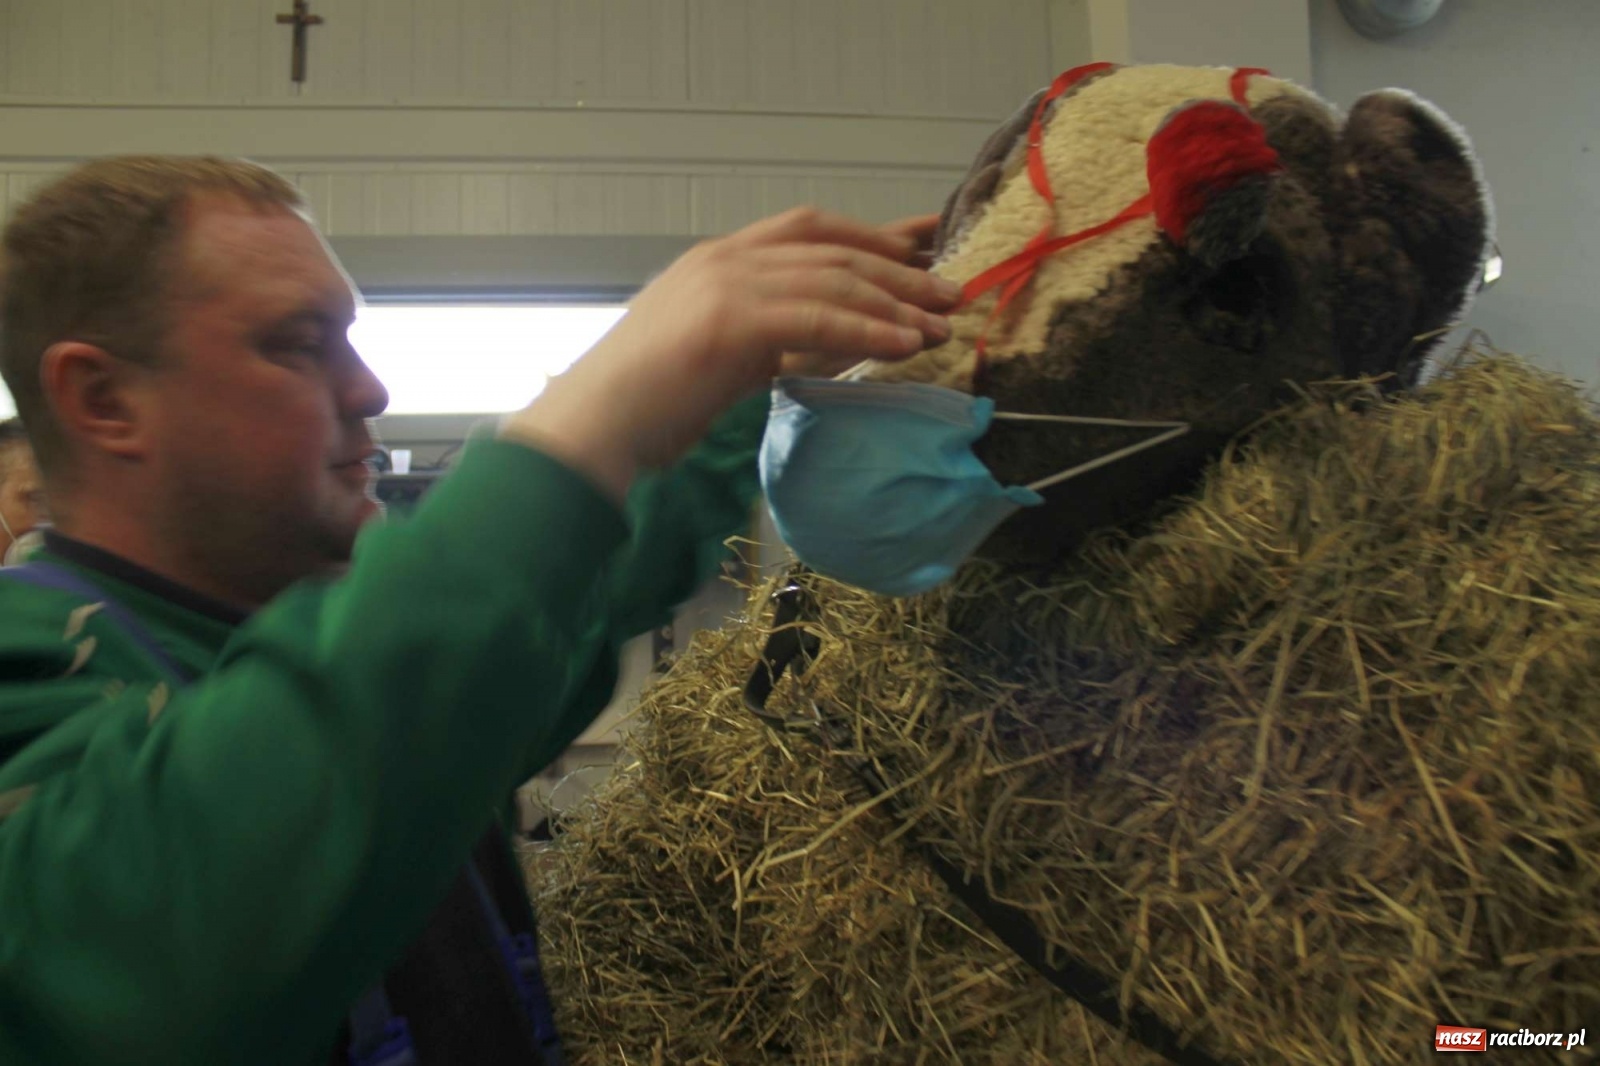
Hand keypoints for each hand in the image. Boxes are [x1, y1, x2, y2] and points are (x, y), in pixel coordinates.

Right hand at [501, 207, 957, 500]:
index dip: (870, 235)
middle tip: (951, 291)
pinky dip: (868, 328)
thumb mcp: (726, 361)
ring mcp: (726, 283)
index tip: (922, 245)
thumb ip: (778, 340)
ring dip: (896, 301)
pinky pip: (819, 315)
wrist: (594, 427)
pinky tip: (904, 344)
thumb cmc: (649, 407)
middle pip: (832, 246)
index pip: (808, 229)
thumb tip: (848, 340)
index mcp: (717, 261)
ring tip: (941, 323)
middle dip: (899, 267)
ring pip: (833, 277)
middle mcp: (724, 259)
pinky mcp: (731, 319)